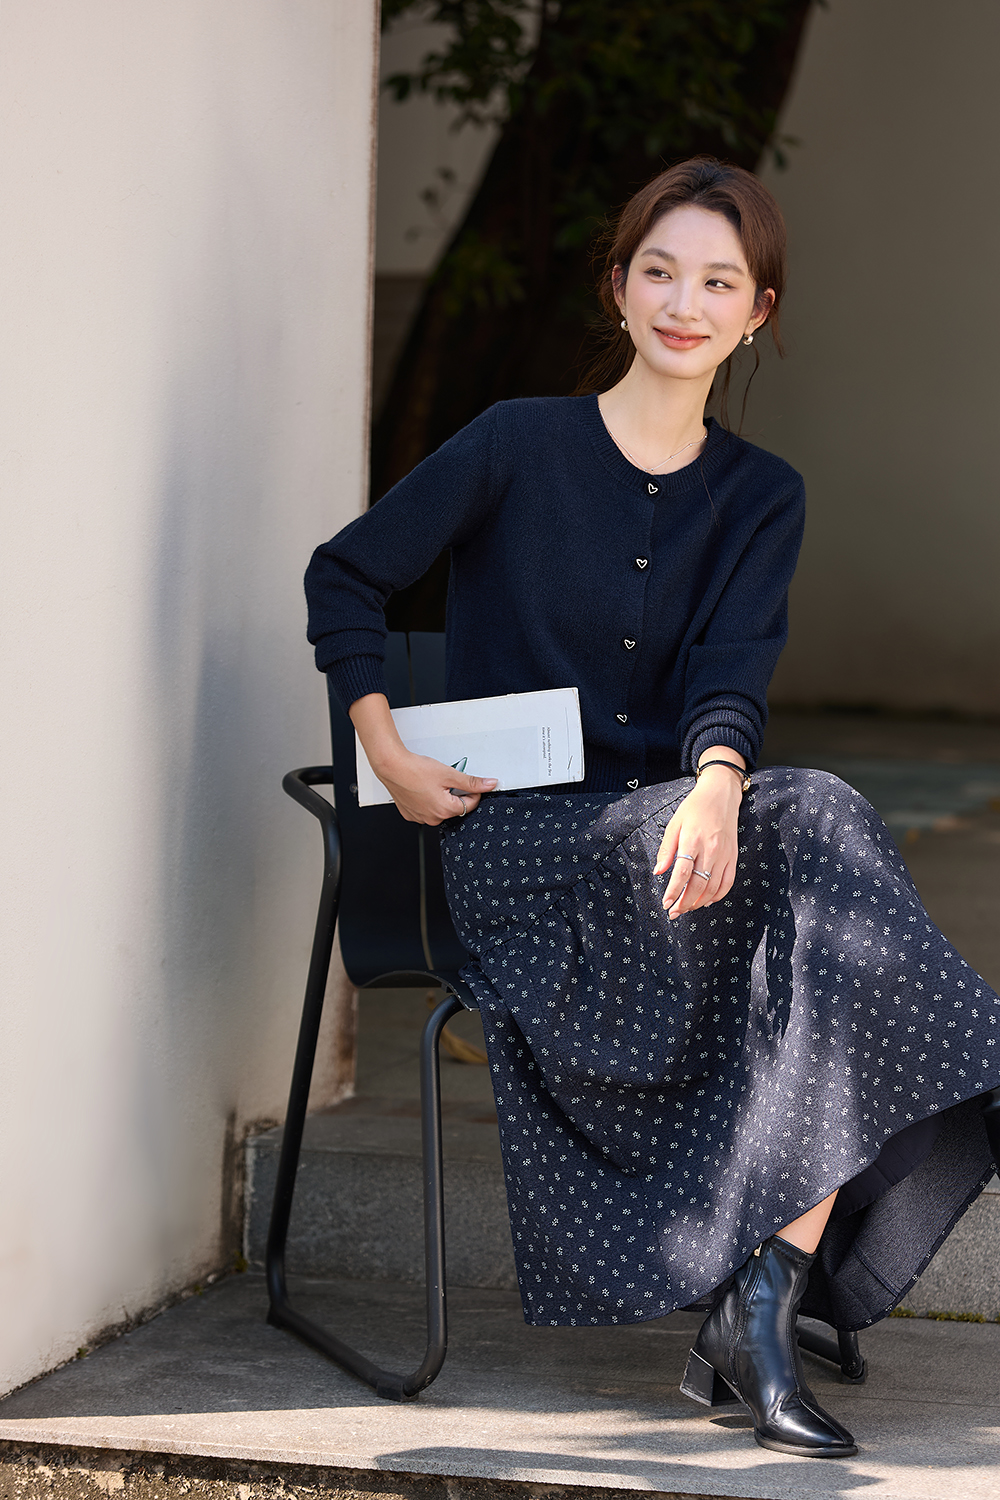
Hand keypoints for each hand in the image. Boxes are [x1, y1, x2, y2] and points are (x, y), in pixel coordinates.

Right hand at [349, 693, 496, 823]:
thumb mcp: (449, 774)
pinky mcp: (410, 814)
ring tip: (433, 783)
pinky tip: (423, 788)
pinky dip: (428, 800)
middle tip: (446, 780)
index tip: (469, 783)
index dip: (473, 791)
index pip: (470, 805)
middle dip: (455, 794)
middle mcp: (433, 818)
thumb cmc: (415, 770)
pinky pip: (426, 809)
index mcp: (445, 810)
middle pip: (455, 807)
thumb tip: (489, 784)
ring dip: (441, 797)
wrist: (392, 766)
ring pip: (440, 808)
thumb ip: (472, 782)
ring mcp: (420, 817)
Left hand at [654, 767, 741, 918]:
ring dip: (699, 902)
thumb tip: (658, 871)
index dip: (673, 892)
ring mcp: (724, 854)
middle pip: (698, 884)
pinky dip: (718, 895)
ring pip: (713, 887)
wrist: (721, 795)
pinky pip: (728, 882)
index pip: (682, 873)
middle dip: (685, 903)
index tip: (666, 903)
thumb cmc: (694, 808)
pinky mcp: (733, 856)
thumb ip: (666, 849)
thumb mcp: (674, 824)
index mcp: (692, 840)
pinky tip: (707, 900)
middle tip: (674, 912)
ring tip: (687, 908)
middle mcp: (710, 849)